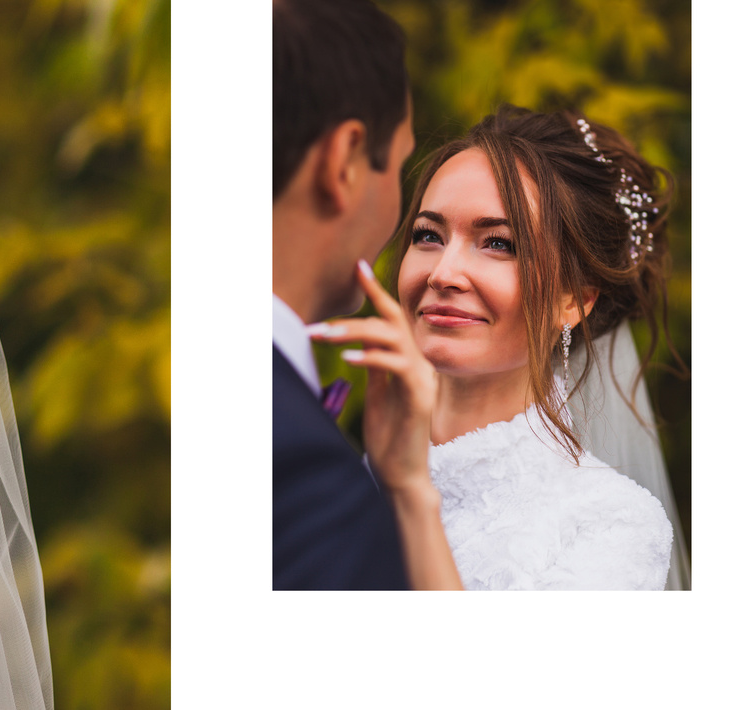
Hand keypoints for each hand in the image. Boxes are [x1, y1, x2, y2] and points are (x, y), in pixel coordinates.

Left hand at [309, 260, 438, 499]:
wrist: (402, 473)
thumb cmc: (388, 433)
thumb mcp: (377, 393)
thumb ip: (372, 365)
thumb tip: (352, 342)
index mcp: (406, 360)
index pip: (392, 317)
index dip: (376, 291)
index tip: (357, 266)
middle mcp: (418, 364)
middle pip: (391, 321)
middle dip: (354, 313)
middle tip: (316, 324)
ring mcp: (422, 380)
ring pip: (392, 338)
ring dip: (354, 332)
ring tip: (321, 335)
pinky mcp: (420, 398)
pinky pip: (397, 367)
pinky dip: (372, 357)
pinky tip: (348, 359)